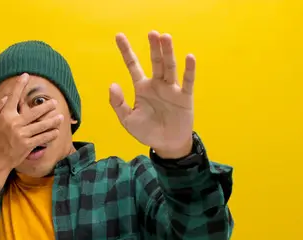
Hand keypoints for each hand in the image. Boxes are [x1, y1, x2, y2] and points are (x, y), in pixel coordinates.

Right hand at [0, 73, 62, 190]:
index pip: (14, 97)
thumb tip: (7, 97)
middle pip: (34, 112)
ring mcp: (22, 135)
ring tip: (61, 117)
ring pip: (41, 126)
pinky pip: (42, 138)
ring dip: (53, 121)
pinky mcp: (27, 145)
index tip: (25, 75)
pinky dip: (50, 135)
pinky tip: (56, 132)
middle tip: (55, 102)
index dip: (19, 85)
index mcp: (5, 116)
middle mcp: (15, 124)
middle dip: (46, 106)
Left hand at [110, 31, 194, 158]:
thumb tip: (112, 84)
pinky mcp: (184, 97)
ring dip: (168, 53)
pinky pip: (187, 82)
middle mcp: (157, 84)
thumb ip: (118, 103)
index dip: (126, 51)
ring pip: (169, 67)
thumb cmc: (147, 131)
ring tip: (165, 37)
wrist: (166, 145)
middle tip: (152, 33)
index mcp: (142, 88)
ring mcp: (171, 89)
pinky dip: (189, 70)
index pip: (133, 65)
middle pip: (155, 62)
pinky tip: (189, 57)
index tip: (119, 36)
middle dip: (153, 48)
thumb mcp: (127, 120)